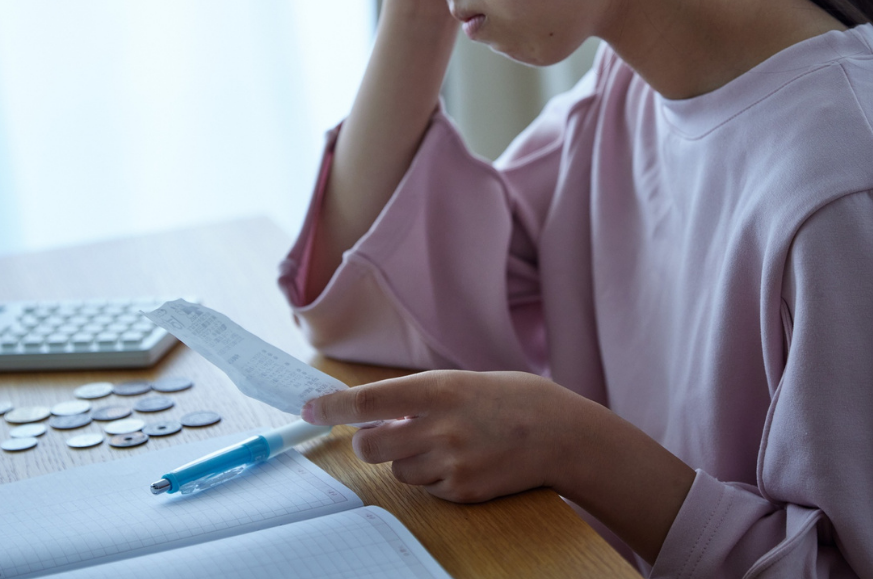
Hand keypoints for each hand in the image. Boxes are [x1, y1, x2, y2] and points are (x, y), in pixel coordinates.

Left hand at [302, 370, 574, 502]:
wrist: (561, 434)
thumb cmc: (513, 399)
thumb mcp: (464, 382)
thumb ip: (420, 398)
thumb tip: (376, 416)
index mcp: (440, 390)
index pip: (369, 401)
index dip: (333, 406)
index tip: (311, 408)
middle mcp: (441, 427)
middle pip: (370, 447)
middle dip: (368, 443)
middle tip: (383, 434)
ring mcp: (452, 464)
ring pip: (398, 471)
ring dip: (407, 460)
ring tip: (445, 443)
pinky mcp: (462, 491)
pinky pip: (427, 488)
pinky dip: (434, 477)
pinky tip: (463, 460)